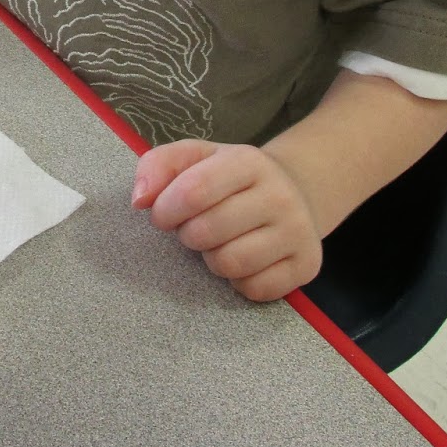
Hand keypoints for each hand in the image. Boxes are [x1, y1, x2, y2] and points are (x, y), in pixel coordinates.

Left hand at [132, 139, 322, 301]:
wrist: (295, 192)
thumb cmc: (232, 178)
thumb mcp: (197, 158)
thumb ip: (158, 165)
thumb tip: (140, 199)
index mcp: (249, 161)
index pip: (193, 191)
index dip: (166, 210)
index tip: (164, 214)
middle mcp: (280, 195)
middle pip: (206, 232)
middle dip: (189, 234)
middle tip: (198, 226)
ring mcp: (298, 232)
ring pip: (230, 264)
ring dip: (213, 259)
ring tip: (221, 242)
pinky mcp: (306, 265)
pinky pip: (254, 289)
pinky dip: (239, 281)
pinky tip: (245, 259)